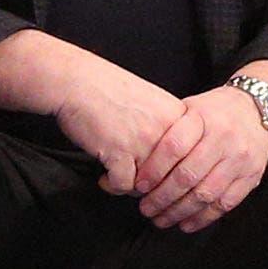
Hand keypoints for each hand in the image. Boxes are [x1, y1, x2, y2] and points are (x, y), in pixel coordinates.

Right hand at [50, 58, 186, 195]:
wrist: (77, 81)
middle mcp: (167, 130)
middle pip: (172, 176)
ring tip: (118, 177)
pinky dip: (112, 186)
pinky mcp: (120, 152)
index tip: (158, 179)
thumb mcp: (153, 103)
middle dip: (152, 187)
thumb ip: (167, 129)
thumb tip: (171, 166)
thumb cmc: (108, 90)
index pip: (191, 159)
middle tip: (136, 184)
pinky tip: (104, 177)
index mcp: (179, 116)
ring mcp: (145, 142)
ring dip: (132, 187)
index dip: (173, 175)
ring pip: (149, 185)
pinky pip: (124, 186)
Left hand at [131, 86, 267, 232]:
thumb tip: (132, 159)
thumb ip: (167, 130)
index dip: (153, 169)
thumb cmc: (215, 112)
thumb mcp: (191, 108)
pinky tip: (186, 223)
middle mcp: (223, 138)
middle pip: (187, 175)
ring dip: (179, 212)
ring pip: (205, 194)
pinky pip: (224, 204)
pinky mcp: (251, 177)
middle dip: (162, 197)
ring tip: (161, 219)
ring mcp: (239, 159)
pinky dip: (203, 218)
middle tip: (146, 208)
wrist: (258, 111)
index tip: (139, 185)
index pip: (173, 146)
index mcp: (203, 118)